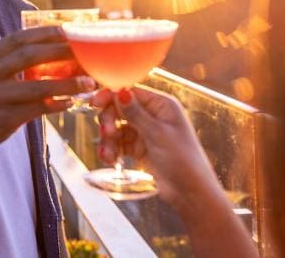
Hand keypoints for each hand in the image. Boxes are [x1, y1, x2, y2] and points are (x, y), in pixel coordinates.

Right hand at [0, 26, 96, 155]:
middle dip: (62, 52)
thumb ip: (14, 58)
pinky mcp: (3, 117)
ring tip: (88, 82)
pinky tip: (71, 102)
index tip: (71, 31)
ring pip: (37, 86)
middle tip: (87, 53)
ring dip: (67, 84)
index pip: (21, 37)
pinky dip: (57, 104)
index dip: (48, 33)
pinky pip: (37, 109)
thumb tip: (55, 46)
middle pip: (30, 56)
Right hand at [92, 87, 223, 209]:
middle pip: (119, 109)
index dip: (110, 96)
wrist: (190, 193)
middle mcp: (152, 115)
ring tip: (109, 156)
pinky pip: (118, 143)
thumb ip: (135, 113)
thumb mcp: (157, 134)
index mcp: (161, 105)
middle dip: (109, 121)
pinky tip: (110, 159)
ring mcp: (145, 131)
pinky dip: (112, 150)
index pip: (130, 92)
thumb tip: (119, 91)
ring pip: (116, 127)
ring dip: (109, 140)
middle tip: (107, 134)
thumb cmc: (183, 160)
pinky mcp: (139, 148)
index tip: (94, 103)